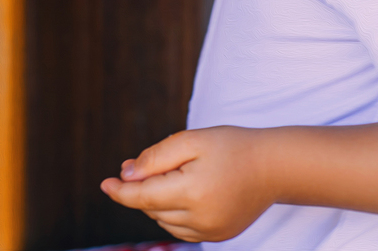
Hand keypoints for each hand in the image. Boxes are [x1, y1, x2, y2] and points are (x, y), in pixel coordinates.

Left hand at [99, 126, 275, 242]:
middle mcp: (202, 218)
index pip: (143, 197)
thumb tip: (126, 175)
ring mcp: (212, 232)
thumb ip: (155, 158)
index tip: (104, 184)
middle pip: (151, 208)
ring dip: (156, 202)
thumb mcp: (190, 141)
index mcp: (193, 192)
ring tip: (173, 175)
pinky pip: (182, 229)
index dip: (121, 191)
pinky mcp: (219, 236)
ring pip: (164, 220)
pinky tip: (182, 193)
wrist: (273, 167)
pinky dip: (172, 213)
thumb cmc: (230, 147)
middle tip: (142, 166)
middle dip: (141, 188)